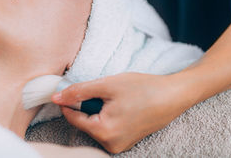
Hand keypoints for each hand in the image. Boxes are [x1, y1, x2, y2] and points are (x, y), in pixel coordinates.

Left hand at [51, 72, 188, 153]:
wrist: (174, 95)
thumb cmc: (142, 88)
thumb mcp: (106, 85)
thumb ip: (79, 91)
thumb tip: (56, 97)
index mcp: (104, 132)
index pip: (72, 117)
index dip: (68, 100)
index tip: (68, 87)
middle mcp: (110, 144)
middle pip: (83, 121)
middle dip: (87, 104)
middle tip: (102, 90)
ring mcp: (119, 145)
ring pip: (94, 123)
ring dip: (97, 109)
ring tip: (115, 98)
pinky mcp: (125, 141)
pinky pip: (106, 127)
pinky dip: (107, 114)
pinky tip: (121, 104)